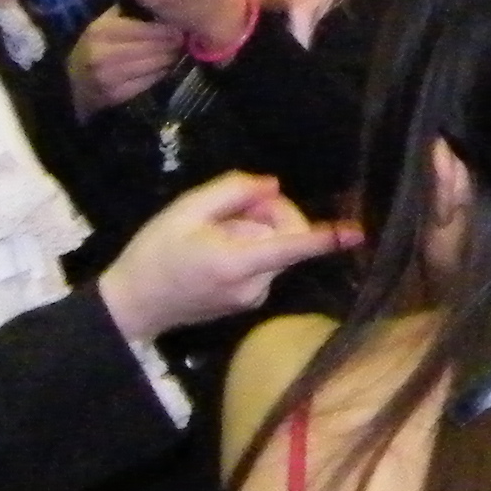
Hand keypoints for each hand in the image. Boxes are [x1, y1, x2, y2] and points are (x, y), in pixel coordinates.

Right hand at [70, 13, 183, 121]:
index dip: (167, 30)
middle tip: (183, 39)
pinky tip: (165, 66)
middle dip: (172, 44)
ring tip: (177, 51)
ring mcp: (108, 77)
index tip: (180, 27)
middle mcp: (104, 55)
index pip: (145, 30)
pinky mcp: (114, 95)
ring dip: (169, 58)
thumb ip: (128, 10)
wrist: (73, 80)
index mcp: (102, 32)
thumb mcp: (104, 22)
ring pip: (153, 66)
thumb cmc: (95, 44)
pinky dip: (160, 73)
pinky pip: (148, 82)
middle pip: (152, 49)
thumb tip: (159, 2)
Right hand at [99, 173, 358, 344]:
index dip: (326, 239)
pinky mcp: (250, 301)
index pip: (291, 247)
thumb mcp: (185, 210)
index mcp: (236, 262)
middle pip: (288, 238)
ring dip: (258, 229)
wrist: (133, 304)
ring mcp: (253, 297)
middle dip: (272, 212)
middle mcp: (253, 285)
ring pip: (278, 249)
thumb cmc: (154, 253)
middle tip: (236, 205)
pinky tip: (218, 247)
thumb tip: (272, 186)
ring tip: (216, 230)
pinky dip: (252, 246)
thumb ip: (232, 192)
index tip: (358, 233)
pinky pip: (266, 262)